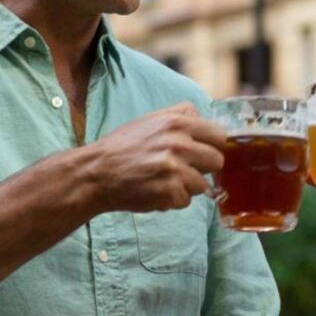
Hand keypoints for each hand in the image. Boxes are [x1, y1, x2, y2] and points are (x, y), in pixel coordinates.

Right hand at [88, 103, 224, 213]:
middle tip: (183, 169)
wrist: (95, 173)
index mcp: (177, 122)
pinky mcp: (168, 192)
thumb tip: (206, 119)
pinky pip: (186, 201)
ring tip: (164, 180)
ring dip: (186, 187)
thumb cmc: (123, 147)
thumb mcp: (152, 119)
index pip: (220, 135)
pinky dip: (172, 201)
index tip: (203, 152)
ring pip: (203, 185)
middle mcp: (178, 144)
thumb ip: (182, 114)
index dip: (212, 146)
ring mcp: (174, 169)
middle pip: (217, 161)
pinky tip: (155, 191)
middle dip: (203, 168)